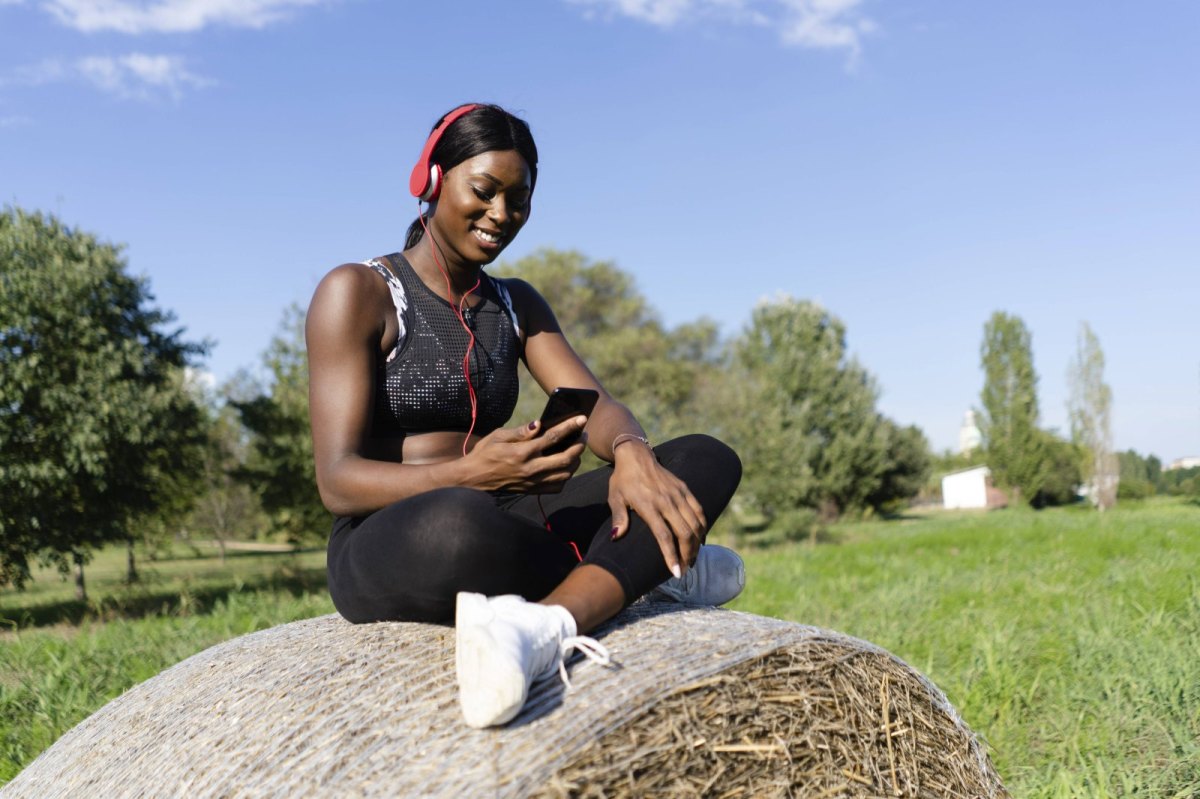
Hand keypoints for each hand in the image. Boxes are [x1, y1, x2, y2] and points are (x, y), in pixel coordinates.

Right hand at [463, 415, 587, 492]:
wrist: (472, 479)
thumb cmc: (484, 453)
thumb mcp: (498, 436)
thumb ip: (521, 431)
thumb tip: (540, 424)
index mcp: (521, 452)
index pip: (552, 437)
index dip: (570, 427)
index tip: (582, 419)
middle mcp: (529, 469)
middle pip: (565, 458)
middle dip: (579, 445)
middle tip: (583, 435)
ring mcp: (532, 482)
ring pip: (565, 474)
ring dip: (575, 461)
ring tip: (576, 449)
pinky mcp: (531, 490)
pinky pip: (556, 486)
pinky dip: (565, 476)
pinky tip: (565, 466)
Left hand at [607, 443, 706, 577]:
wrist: (637, 456)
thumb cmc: (623, 480)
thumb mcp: (615, 498)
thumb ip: (618, 518)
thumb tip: (615, 537)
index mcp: (649, 505)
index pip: (664, 535)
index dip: (671, 555)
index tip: (675, 572)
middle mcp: (667, 500)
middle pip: (684, 532)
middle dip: (688, 554)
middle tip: (685, 569)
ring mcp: (678, 494)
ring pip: (695, 523)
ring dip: (696, 544)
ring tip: (692, 559)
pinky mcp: (685, 489)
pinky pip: (699, 511)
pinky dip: (702, 527)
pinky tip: (700, 539)